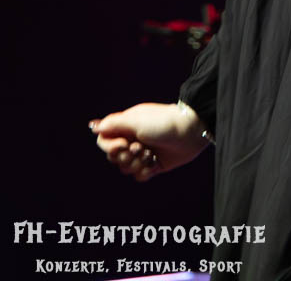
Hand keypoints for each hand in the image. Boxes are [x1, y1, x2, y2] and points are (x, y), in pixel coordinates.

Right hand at [88, 101, 208, 182]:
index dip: (110, 146)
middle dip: (125, 157)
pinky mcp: (153, 165)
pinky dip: (145, 172)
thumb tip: (94, 126)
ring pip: (125, 169)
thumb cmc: (163, 123)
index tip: (123, 144)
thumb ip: (114, 123)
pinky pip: (139, 176)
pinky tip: (154, 164)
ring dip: (136, 164)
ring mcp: (143, 152)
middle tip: (140, 148)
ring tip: (150, 154)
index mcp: (126, 126)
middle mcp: (132, 139)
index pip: (104, 140)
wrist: (190, 133)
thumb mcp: (136, 120)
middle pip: (113, 157)